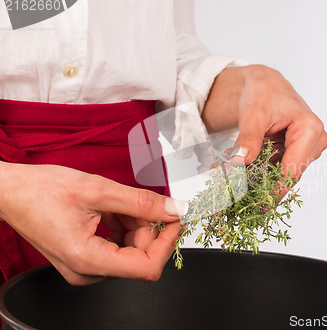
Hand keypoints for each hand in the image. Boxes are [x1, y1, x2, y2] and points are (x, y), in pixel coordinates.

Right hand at [0, 162, 185, 284]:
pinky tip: (112, 210)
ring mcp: (85, 268)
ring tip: (118, 203)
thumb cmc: (41, 190)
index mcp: (88, 261)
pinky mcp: (84, 259)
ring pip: (130, 251)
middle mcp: (87, 272)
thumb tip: (175, 209)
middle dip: (147, 228)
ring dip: (134, 225)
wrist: (10, 192)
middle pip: (140, 257)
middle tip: (140, 202)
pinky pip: (117, 248)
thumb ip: (142, 203)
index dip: (167, 242)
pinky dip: (123, 227)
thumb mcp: (100, 190)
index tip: (174, 218)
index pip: (147, 267)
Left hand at [203, 65, 326, 191]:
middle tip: (233, 193)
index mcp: (310, 130)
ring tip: (231, 181)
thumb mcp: (253, 114)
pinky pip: (278, 170)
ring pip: (282, 175)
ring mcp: (308, 150)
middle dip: (261, 185)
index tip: (258, 206)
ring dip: (258, 180)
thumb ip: (248, 139)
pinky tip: (241, 174)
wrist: (264, 85)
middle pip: (288, 175)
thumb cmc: (263, 92)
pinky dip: (260, 173)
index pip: (293, 170)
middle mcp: (315, 142)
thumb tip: (238, 163)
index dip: (275, 190)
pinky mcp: (297, 154)